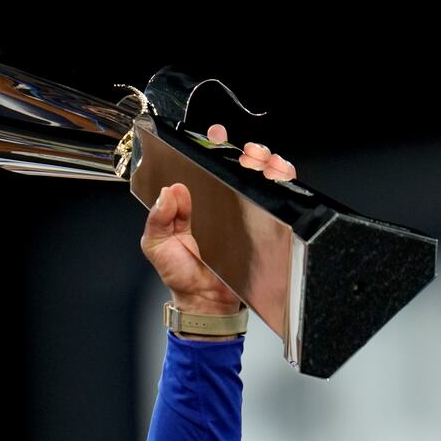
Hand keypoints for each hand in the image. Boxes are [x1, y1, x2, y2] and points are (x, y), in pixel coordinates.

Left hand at [142, 126, 295, 316]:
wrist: (206, 304)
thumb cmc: (182, 276)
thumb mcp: (158, 245)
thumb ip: (158, 218)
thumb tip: (169, 192)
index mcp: (196, 203)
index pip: (206, 166)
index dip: (213, 146)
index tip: (215, 136)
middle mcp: (222, 205)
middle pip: (240, 166)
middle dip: (247, 151)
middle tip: (244, 153)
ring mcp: (244, 215)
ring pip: (262, 177)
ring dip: (266, 162)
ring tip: (261, 163)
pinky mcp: (263, 227)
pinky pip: (277, 200)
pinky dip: (282, 182)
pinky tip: (276, 178)